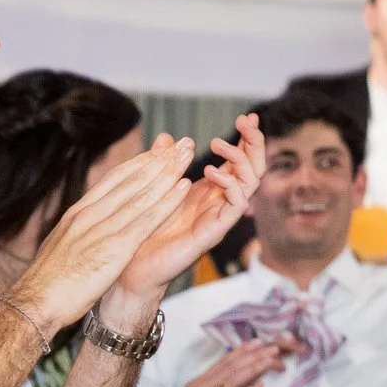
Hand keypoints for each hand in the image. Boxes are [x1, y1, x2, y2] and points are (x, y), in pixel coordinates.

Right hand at [8, 140, 197, 327]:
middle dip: (159, 160)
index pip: (113, 180)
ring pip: (141, 193)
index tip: (158, 151)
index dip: (139, 163)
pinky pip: (146, 218)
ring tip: (188, 155)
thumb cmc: (51, 279)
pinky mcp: (115, 246)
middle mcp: (90, 214)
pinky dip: (167, 200)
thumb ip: (81, 229)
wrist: (37, 301)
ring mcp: (103, 228)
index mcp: (79, 213)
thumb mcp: (64, 244)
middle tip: (181, 143)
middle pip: (130, 180)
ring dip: (168, 172)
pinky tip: (184, 187)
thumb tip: (90, 220)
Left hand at [114, 116, 266, 303]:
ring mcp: (221, 216)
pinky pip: (236, 205)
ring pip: (251, 183)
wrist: (132, 269)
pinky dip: (230, 185)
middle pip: (253, 168)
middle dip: (254, 143)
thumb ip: (163, 164)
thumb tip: (166, 137)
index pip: (240, 161)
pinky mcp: (215, 231)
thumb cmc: (143, 232)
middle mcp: (221, 202)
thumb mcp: (153, 189)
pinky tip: (211, 172)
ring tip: (218, 143)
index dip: (247, 139)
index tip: (247, 117)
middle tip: (247, 122)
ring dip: (240, 159)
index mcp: (211, 191)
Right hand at [139, 340, 293, 386]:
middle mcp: (205, 384)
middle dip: (255, 355)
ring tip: (271, 360)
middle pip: (233, 366)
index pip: (224, 362)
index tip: (257, 342)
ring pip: (234, 379)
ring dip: (255, 368)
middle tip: (274, 346)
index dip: (242, 351)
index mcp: (200, 380)